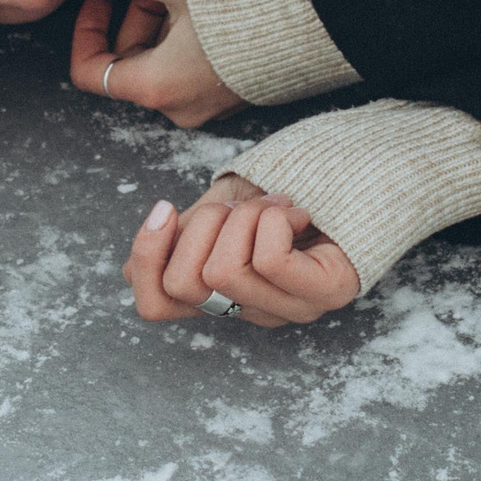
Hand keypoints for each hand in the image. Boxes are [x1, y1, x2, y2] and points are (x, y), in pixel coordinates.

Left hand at [68, 0, 241, 128]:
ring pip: (159, 61)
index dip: (84, 28)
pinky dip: (184, 33)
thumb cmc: (246, 2)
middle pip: (127, 63)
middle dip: (127, 14)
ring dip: (157, 19)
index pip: (89, 72)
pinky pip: (190, 65)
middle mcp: (181, 107)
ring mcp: (211, 104)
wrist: (325, 18)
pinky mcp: (235, 92)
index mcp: (157, 88)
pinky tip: (202, 0)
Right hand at [125, 177, 360, 327]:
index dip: (146, 255)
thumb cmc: (282, 191)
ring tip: (275, 207)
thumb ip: (182, 237)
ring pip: (224, 271)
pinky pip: (270, 261)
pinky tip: (297, 213)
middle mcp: (253, 310)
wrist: (351, 169)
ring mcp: (292, 309)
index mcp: (221, 293)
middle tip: (243, 208)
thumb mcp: (219, 210)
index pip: (155, 306)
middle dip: (204, 224)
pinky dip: (274, 221)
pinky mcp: (328, 293)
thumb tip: (129, 271)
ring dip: (246, 218)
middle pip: (186, 282)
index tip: (168, 208)